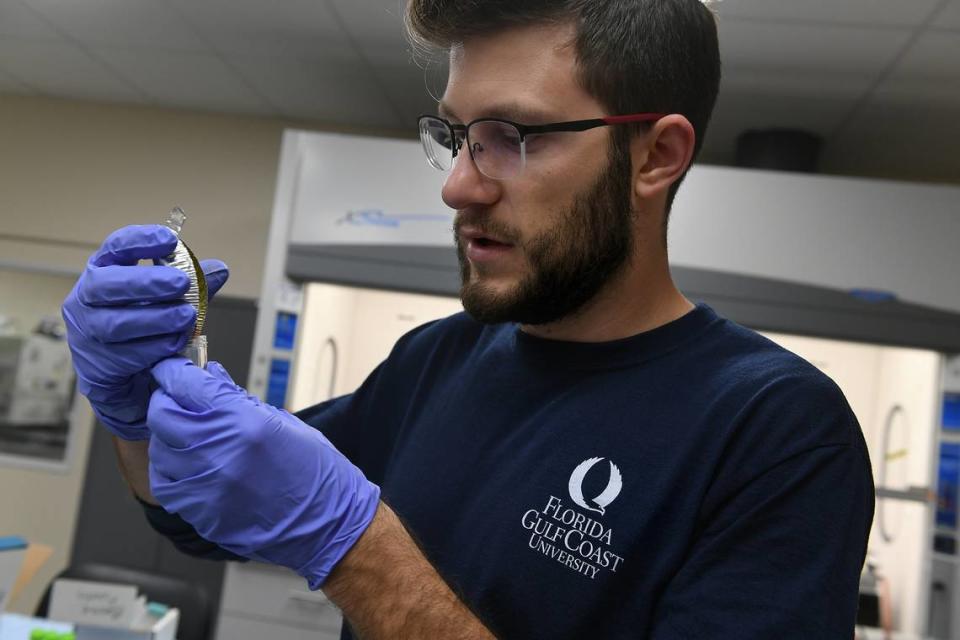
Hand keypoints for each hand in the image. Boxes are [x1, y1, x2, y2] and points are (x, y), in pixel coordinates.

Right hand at [62, 225, 228, 439]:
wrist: (127, 378)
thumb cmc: (144, 327)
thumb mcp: (168, 300)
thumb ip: (192, 285)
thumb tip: (220, 270)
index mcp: (104, 271)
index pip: (115, 247)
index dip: (140, 241)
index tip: (169, 240)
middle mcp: (86, 298)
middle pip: (106, 284)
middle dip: (146, 282)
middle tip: (182, 283)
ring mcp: (86, 333)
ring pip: (115, 323)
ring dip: (156, 318)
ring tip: (187, 316)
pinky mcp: (96, 365)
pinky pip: (125, 355)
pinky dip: (155, 347)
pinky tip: (176, 342)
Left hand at [146, 358, 379, 587]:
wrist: (327, 525)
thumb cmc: (316, 472)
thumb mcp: (284, 424)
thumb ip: (239, 401)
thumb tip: (210, 377)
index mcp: (246, 424)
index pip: (189, 385)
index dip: (175, 371)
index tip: (173, 369)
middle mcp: (220, 454)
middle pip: (162, 415)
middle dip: (166, 399)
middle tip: (177, 397)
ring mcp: (207, 488)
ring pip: (159, 450)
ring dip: (167, 436)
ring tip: (185, 433)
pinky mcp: (201, 514)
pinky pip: (165, 485)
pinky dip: (170, 469)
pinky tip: (186, 463)